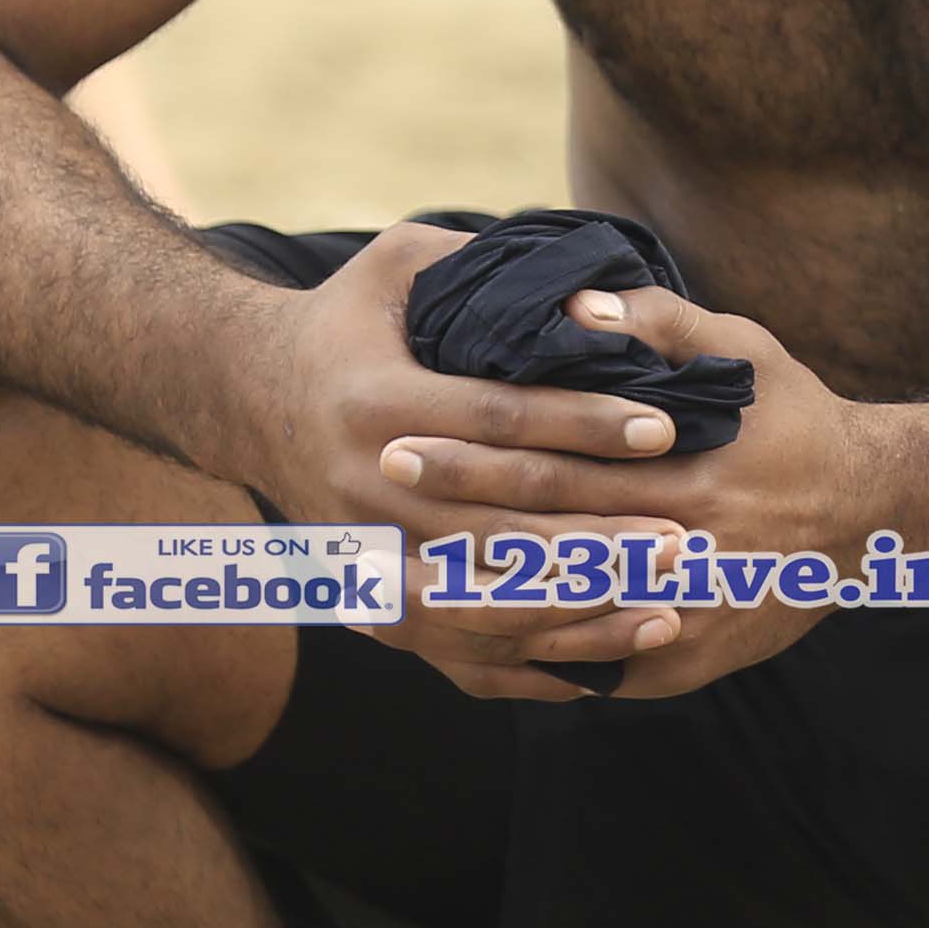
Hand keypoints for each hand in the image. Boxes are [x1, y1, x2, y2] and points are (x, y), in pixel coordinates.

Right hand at [235, 227, 708, 700]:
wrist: (243, 395)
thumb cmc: (342, 320)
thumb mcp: (395, 263)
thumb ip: (480, 259)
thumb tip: (582, 278)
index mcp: (378, 402)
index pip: (499, 420)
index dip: (585, 424)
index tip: (664, 430)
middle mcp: (366, 487)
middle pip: (500, 527)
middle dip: (598, 537)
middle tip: (685, 539)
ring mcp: (365, 554)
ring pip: (483, 605)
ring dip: (578, 614)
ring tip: (665, 611)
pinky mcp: (367, 599)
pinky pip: (453, 652)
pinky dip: (528, 666)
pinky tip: (600, 668)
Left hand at [359, 276, 894, 703]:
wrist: (873, 511)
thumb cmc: (796, 415)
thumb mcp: (742, 348)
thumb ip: (661, 323)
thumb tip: (578, 308)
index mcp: (681, 469)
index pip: (554, 462)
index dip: (473, 452)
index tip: (401, 435)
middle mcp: (681, 548)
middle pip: (541, 541)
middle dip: (449, 524)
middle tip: (374, 514)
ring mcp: (683, 614)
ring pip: (558, 619)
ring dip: (471, 603)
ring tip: (392, 585)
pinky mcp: (687, 661)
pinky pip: (593, 670)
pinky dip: (529, 658)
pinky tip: (466, 643)